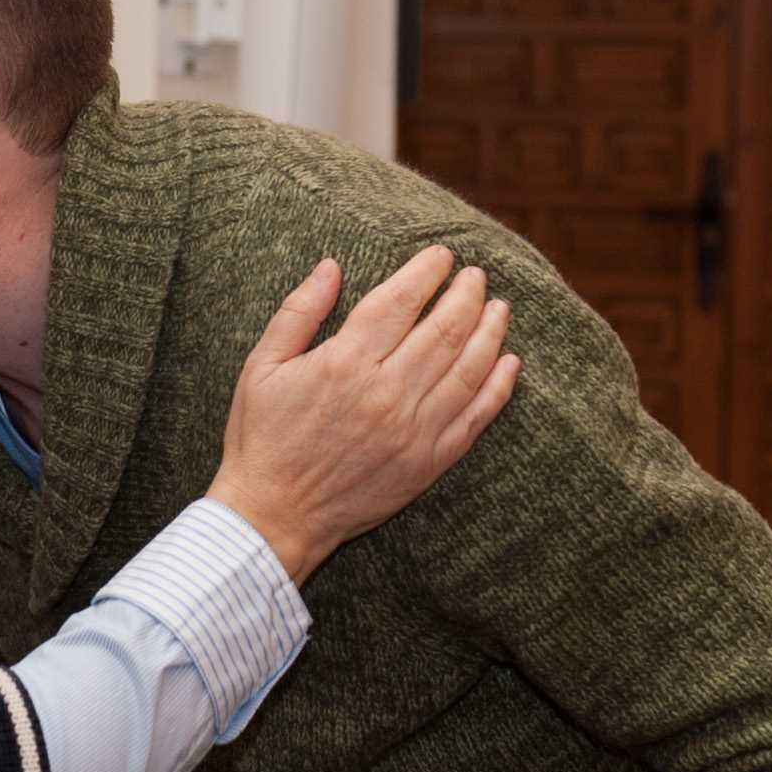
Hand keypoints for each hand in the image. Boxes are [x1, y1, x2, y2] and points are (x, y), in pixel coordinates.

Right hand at [206, 248, 517, 585]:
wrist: (274, 515)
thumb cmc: (262, 437)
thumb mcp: (262, 366)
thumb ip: (299, 312)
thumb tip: (330, 266)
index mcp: (344, 363)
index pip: (400, 302)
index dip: (426, 273)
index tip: (441, 256)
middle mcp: (386, 393)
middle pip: (444, 329)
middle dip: (465, 294)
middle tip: (474, 275)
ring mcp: (413, 430)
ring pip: (468, 368)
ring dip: (490, 331)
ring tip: (498, 307)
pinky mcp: (428, 462)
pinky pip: (475, 417)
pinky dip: (498, 387)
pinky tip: (509, 362)